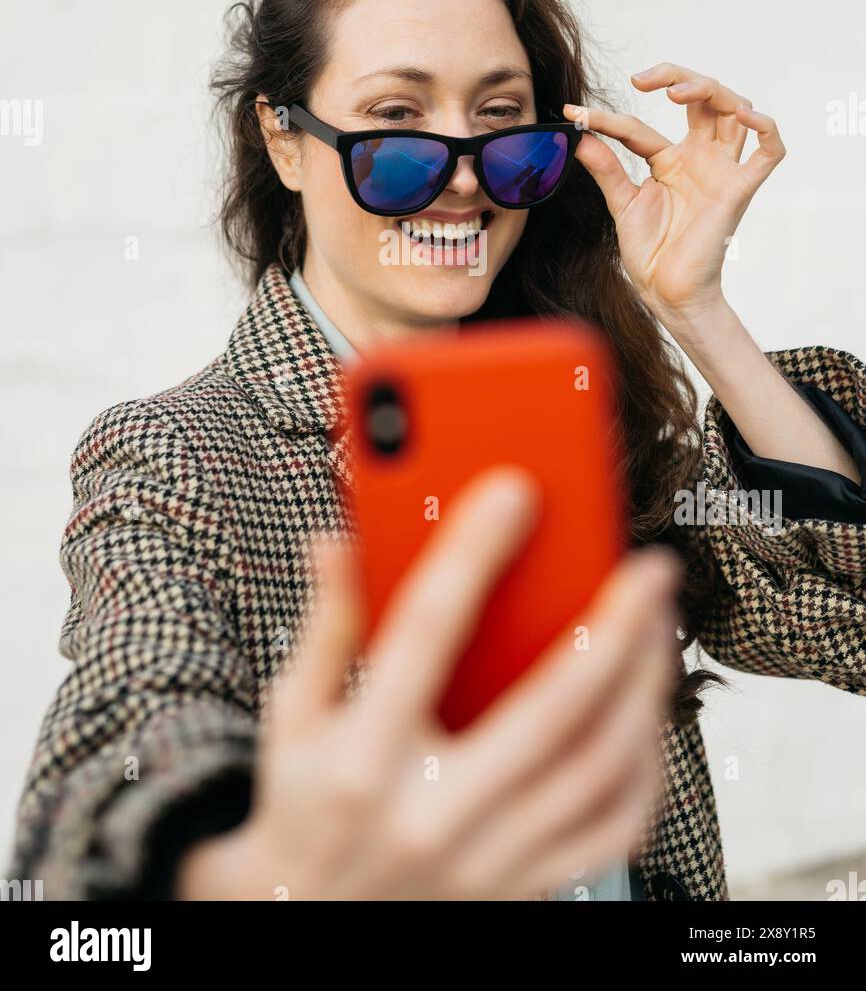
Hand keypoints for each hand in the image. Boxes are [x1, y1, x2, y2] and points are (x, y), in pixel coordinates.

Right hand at [177, 465, 681, 901]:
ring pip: (598, 767)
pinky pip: (613, 829)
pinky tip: (647, 715)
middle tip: (649, 569)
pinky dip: (645, 767)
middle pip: (551, 708)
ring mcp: (486, 859)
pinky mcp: (524, 888)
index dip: (471, 553)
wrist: (307, 921)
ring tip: (657, 629)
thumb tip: (337, 540)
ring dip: (643, 688)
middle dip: (615, 627)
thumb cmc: (304, 803)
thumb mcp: (293, 714)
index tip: (515, 492)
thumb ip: (326, 625)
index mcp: (363, 757)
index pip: (424, 634)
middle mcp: (431, 812)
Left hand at [564, 64, 785, 320]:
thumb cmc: (650, 252)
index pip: (641, 126)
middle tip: (640, 80)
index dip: (607, 119)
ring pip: (734, 111)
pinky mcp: (739, 190)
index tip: (574, 115)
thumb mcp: (621, 203)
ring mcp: (721, 171)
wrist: (665, 291)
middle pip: (704, 98)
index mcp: (671, 160)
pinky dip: (767, 128)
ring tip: (676, 92)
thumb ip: (606, 167)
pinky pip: (770, 153)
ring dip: (712, 90)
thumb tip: (578, 135)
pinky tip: (746, 115)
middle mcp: (700, 159)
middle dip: (677, 76)